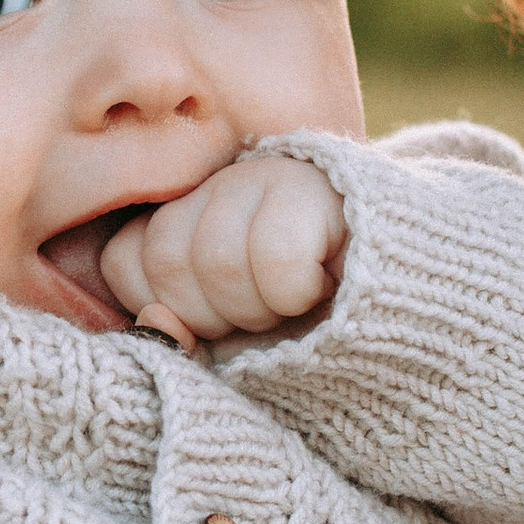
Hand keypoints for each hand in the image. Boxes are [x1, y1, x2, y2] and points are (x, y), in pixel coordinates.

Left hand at [101, 151, 345, 342]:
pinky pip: (276, 257)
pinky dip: (296, 293)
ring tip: (292, 301)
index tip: (211, 321)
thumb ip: (181, 339)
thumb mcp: (229, 345)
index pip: (124, 261)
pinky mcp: (312, 187)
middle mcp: (212, 185)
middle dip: (214, 314)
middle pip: (166, 261)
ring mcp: (260, 177)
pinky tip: (321, 286)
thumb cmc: (301, 327)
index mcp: (180, 218)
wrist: (398, 303)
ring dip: (259, 308)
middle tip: (261, 313)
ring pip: (218, 261)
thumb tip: (156, 324)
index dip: (163, 308)